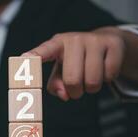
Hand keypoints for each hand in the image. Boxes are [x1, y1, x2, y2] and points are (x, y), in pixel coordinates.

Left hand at [22, 27, 137, 100]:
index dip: (34, 57)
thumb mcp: (60, 71)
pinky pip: (110, 75)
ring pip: (93, 81)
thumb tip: (64, 95)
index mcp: (55, 45)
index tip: (24, 59)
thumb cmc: (74, 60)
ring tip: (89, 78)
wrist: (104, 42)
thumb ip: (56, 85)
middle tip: (76, 88)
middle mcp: (73, 39)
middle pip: (72, 80)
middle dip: (75, 92)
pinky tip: (104, 69)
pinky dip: (107, 79)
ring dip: (91, 88)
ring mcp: (94, 40)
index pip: (43, 51)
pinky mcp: (113, 44)